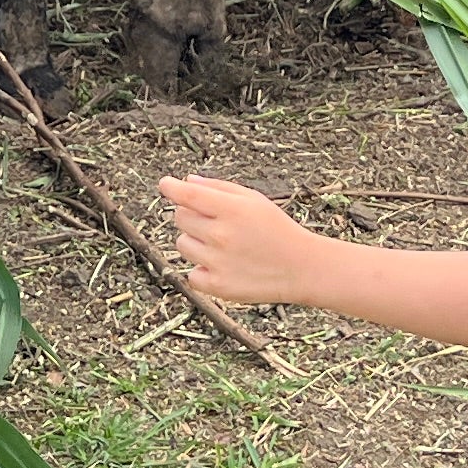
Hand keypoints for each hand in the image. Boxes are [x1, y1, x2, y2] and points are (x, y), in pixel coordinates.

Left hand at [159, 176, 328, 307]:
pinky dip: (202, 270)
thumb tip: (187, 181)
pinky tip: (223, 266)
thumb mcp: (254, 200)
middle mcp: (221, 235)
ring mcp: (217, 262)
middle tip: (216, 223)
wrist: (301, 268)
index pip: (187, 195)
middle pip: (180, 217)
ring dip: (195, 242)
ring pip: (182, 243)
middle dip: (192, 216)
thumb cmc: (276, 229)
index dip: (171, 187)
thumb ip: (219, 188)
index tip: (165, 184)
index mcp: (232, 210)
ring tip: (223, 246)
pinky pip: (190, 273)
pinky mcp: (217, 286)